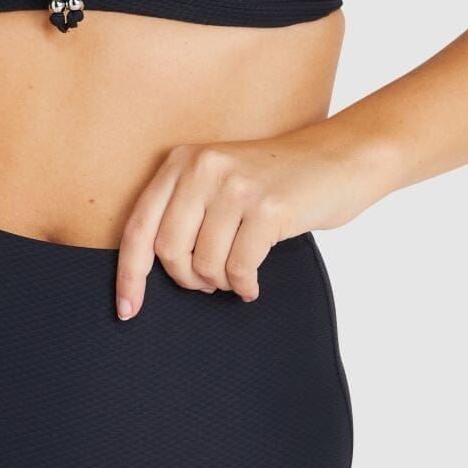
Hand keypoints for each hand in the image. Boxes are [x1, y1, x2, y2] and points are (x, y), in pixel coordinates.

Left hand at [114, 126, 371, 318]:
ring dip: (221, 282)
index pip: (139, 227)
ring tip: (237, 276)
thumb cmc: (276, 180)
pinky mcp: (269, 208)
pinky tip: (253, 284)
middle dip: (188, 279)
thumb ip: (184, 210)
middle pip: (169, 251)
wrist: (339, 158)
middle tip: (210, 282)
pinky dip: (244, 286)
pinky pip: (240, 268)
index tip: (127, 310)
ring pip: (206, 264)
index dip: (129, 274)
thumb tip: (147, 270)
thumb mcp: (219, 180)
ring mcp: (237, 187)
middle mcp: (204, 168)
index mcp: (182, 161)